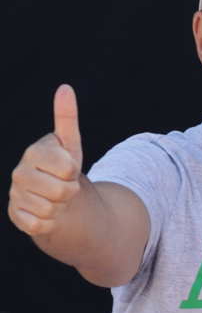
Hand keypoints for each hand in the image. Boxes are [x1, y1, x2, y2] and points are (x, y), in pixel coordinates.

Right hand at [8, 85, 83, 235]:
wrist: (53, 196)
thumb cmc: (63, 167)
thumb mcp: (70, 144)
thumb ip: (66, 118)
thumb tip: (65, 88)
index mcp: (34, 152)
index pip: (69, 169)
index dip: (75, 172)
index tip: (68, 168)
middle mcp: (19, 172)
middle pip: (63, 191)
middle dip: (71, 191)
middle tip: (64, 186)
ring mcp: (15, 194)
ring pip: (53, 209)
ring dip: (61, 207)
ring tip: (55, 198)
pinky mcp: (16, 215)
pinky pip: (39, 225)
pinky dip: (49, 222)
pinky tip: (44, 212)